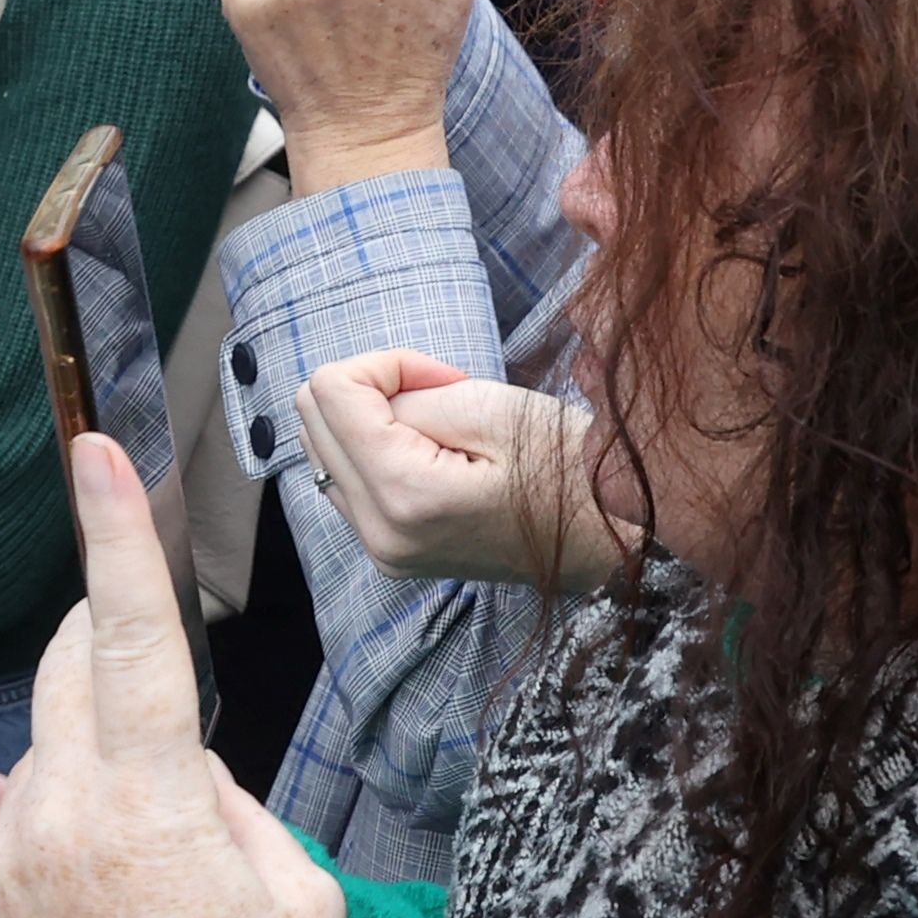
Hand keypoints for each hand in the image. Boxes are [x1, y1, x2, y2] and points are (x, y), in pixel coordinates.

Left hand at [0, 435, 343, 917]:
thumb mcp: (290, 891)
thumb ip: (229, 802)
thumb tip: (180, 771)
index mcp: (148, 792)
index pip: (128, 631)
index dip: (114, 533)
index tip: (96, 453)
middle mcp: (61, 809)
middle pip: (68, 675)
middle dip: (97, 641)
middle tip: (131, 639)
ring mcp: (10, 860)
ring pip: (44, 758)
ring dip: (93, 770)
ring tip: (153, 872)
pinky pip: (6, 835)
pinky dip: (52, 843)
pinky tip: (99, 905)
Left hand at [291, 353, 622, 588]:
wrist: (606, 543)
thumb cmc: (565, 470)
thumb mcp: (492, 410)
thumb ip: (408, 398)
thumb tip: (362, 398)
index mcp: (403, 496)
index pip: (330, 391)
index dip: (385, 364)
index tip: (441, 377)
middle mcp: (378, 533)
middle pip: (311, 418)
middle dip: (370, 387)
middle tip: (438, 392)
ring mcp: (381, 550)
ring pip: (322, 449)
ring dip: (370, 418)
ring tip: (438, 424)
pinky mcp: (390, 553)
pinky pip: (347, 481)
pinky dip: (375, 450)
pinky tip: (432, 451)